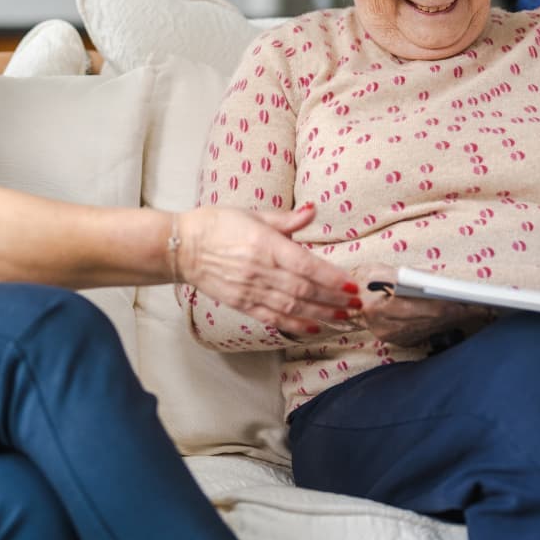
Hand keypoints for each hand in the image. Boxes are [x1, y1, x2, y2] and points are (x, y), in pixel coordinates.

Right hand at [177, 203, 359, 337]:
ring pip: (293, 307)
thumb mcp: (252, 214)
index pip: (305, 265)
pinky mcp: (242, 303)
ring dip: (321, 314)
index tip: (350, 284)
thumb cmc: (216, 225)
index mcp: (264, 244)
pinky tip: (314, 328)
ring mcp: (250, 290)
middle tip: (357, 305)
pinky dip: (295, 325)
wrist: (182, 247)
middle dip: (333, 299)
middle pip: (304, 290)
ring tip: (343, 318)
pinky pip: (273, 317)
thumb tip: (312, 210)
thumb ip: (285, 219)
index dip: (330, 277)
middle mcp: (260, 270)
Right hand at [353, 264, 487, 345]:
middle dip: (458, 311)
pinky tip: (457, 315)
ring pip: (433, 327)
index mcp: (378, 307)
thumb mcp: (384, 270)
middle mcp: (385, 327)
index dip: (448, 304)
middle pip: (431, 320)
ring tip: (476, 308)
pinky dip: (443, 323)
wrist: (345, 296)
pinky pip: (427, 332)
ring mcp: (392, 337)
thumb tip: (442, 282)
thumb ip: (410, 277)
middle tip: (482, 304)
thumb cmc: (367, 278)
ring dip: (455, 318)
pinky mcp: (398, 342)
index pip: (422, 308)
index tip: (469, 299)